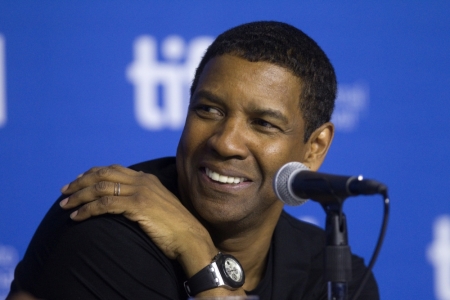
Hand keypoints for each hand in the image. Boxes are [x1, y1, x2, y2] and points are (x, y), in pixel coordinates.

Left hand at [59, 165, 216, 269]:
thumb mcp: (159, 204)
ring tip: (64, 206)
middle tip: (64, 191)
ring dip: (78, 197)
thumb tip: (127, 198)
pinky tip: (76, 217)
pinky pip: (105, 204)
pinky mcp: (138, 205)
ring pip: (100, 188)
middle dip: (80, 182)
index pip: (112, 169)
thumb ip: (144, 196)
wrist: (190, 236)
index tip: (77, 181)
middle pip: (102, 175)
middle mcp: (142, 181)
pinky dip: (87, 210)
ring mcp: (140, 191)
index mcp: (146, 178)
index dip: (91, 174)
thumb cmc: (175, 225)